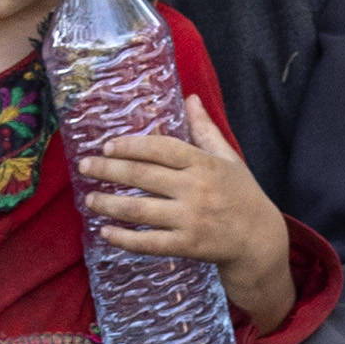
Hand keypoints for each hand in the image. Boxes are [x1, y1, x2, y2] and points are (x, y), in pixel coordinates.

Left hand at [85, 96, 295, 329]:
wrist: (260, 240)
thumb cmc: (242, 195)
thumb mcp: (229, 159)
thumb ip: (205, 130)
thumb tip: (190, 98)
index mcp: (203, 164)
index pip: (160, 148)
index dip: (131, 145)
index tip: (108, 145)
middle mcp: (195, 189)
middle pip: (142, 175)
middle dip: (109, 169)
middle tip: (85, 166)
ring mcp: (190, 219)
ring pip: (140, 210)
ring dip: (109, 203)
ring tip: (89, 198)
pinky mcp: (187, 245)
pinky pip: (149, 243)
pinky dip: (125, 239)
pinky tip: (105, 232)